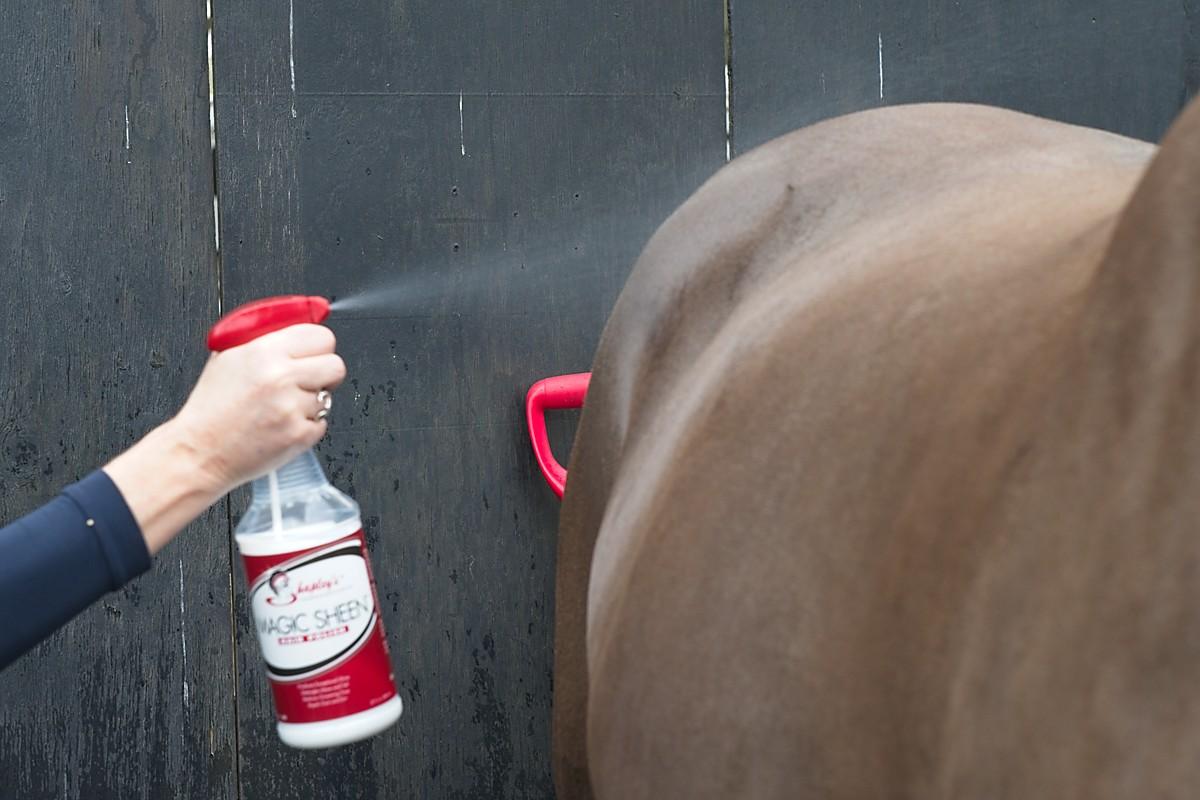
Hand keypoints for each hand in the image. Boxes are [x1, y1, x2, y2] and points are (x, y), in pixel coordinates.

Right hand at [103, 324, 345, 553]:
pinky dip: (306, 425)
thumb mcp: (228, 357)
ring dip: (311, 401)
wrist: (199, 452)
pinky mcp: (300, 435)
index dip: (318, 345)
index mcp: (263, 352)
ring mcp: (292, 408)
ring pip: (328, 396)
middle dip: (324, 372)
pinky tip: (280, 425)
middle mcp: (281, 377)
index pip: (321, 336)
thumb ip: (265, 338)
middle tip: (304, 380)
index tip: (312, 353)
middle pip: (336, 365)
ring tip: (281, 407)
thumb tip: (303, 321)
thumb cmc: (212, 407)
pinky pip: (321, 423)